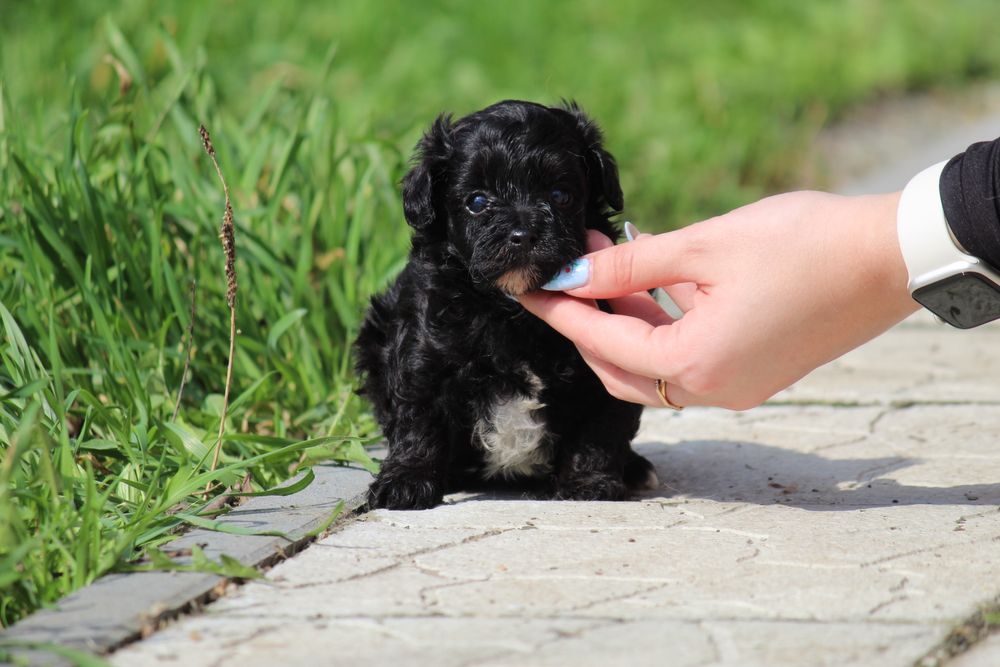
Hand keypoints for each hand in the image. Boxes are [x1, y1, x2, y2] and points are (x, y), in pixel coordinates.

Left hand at [518, 191, 918, 409]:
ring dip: (623, 322)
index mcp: (696, 362)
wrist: (891, 256)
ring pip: (652, 367)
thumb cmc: (804, 243)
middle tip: (567, 273)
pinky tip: (650, 283)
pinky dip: (660, 327)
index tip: (526, 288)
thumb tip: (572, 272)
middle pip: (621, 368)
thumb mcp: (705, 247)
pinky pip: (686, 360)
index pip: (602, 340)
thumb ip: (629, 265)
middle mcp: (714, 389)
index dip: (559, 311)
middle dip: (587, 322)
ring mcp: (737, 387)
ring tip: (606, 263)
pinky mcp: (755, 373)